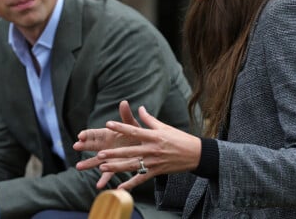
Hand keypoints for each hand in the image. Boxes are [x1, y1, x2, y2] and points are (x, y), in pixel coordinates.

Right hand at [74, 101, 141, 187]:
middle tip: (75, 146)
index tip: (80, 136)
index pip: (94, 134)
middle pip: (91, 146)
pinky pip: (108, 174)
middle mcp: (105, 146)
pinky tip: (99, 185)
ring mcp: (108, 157)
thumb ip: (126, 115)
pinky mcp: (114, 166)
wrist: (143, 147)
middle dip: (84, 146)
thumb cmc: (135, 134)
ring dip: (87, 164)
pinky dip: (104, 179)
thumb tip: (124, 102)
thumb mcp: (131, 125)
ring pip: (96, 161)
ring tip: (78, 167)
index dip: (87, 134)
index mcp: (107, 135)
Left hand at [78, 104, 200, 189]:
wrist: (196, 153)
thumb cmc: (179, 138)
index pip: (134, 131)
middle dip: (113, 153)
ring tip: (103, 167)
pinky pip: (142, 178)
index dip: (121, 127)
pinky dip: (131, 183)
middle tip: (99, 154)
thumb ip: (149, 119)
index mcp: (154, 136)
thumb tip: (140, 108)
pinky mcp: (157, 171)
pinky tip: (120, 187)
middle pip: (130, 151)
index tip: (108, 124)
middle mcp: (152, 149)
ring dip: (117, 167)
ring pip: (132, 165)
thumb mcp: (165, 127)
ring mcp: (154, 161)